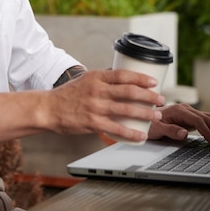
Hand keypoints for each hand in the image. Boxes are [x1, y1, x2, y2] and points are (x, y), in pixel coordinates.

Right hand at [46, 69, 164, 143]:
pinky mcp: (92, 122)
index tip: (153, 81)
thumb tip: (121, 74)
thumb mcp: (85, 79)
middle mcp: (97, 90)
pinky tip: (140, 136)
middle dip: (148, 96)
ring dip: (144, 113)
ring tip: (156, 116)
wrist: (48, 108)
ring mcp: (95, 107)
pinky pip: (116, 129)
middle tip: (161, 99)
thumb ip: (103, 78)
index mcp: (96, 77)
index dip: (140, 77)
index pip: (123, 74)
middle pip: (129, 91)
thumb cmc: (68, 95)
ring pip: (126, 109)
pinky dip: (130, 133)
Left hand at [147, 103, 209, 145]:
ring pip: (207, 117)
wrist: (144, 117)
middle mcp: (184, 109)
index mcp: (177, 110)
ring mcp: (187, 112)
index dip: (207, 131)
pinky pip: (204, 120)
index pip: (197, 120)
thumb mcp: (155, 129)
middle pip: (206, 117)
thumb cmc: (148, 123)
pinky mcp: (189, 117)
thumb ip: (169, 130)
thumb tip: (184, 133)